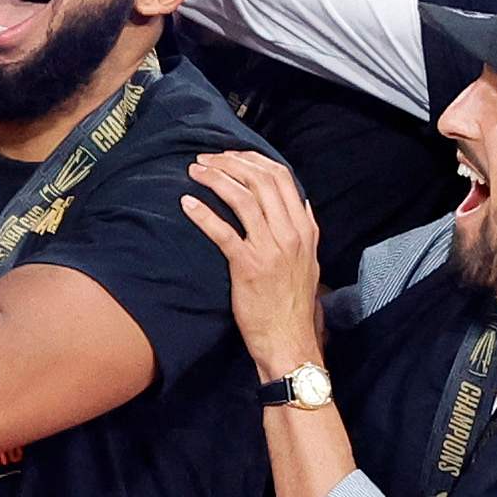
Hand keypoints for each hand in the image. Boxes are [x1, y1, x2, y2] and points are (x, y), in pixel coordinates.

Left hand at [178, 148, 327, 376]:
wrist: (289, 341)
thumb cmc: (292, 304)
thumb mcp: (309, 262)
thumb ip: (305, 230)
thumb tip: (300, 203)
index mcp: (304, 229)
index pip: (282, 178)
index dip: (254, 160)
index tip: (231, 155)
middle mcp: (290, 234)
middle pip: (261, 181)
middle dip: (230, 163)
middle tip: (206, 159)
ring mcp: (270, 249)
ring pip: (243, 199)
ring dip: (216, 179)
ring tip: (194, 172)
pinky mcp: (248, 267)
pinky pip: (224, 232)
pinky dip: (204, 213)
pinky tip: (187, 203)